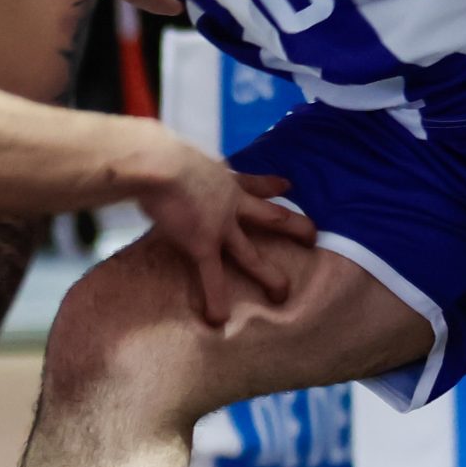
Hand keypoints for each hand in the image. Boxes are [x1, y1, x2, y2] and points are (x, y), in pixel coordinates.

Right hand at [135, 150, 315, 324]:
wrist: (158, 163)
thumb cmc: (158, 152)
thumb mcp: (177, 150)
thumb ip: (174, 156)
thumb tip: (153, 146)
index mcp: (223, 178)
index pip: (252, 182)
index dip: (272, 185)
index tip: (287, 186)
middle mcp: (229, 202)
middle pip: (272, 217)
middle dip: (295, 228)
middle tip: (313, 237)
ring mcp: (220, 227)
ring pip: (251, 256)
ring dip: (268, 276)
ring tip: (282, 294)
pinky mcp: (203, 245)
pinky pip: (212, 278)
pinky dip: (215, 299)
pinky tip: (218, 320)